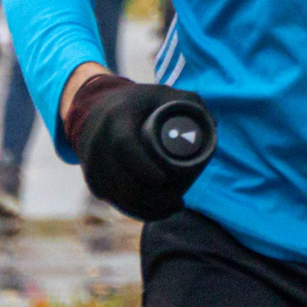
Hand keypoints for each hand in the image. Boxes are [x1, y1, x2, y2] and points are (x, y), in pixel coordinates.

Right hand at [65, 73, 214, 220]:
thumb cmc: (139, 103)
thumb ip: (189, 102)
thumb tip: (213, 125)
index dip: (142, 166)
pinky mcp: (92, 180)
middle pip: (120, 181)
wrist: (96, 110)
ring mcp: (92, 165)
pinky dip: (132, 210)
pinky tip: (152, 213)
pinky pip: (112, 200)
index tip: (163, 180)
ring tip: (172, 209)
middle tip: (179, 202)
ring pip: (116, 196)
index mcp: (115, 119)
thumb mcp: (162, 93)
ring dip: (143, 210)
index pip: (124, 146)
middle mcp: (98, 144)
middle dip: (150, 199)